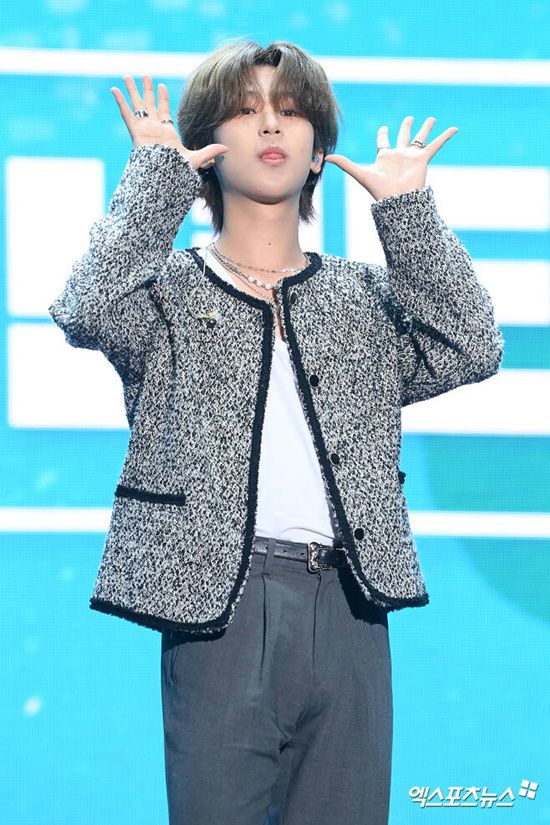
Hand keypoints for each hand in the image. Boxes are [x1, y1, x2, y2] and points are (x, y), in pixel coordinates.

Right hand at [111, 74, 228, 171]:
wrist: (162, 177)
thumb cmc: (177, 171)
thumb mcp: (196, 158)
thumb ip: (210, 151)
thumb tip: (227, 148)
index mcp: (166, 132)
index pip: (163, 111)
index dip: (162, 98)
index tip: (161, 86)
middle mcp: (153, 128)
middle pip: (149, 104)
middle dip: (146, 90)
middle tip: (144, 75)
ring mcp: (143, 129)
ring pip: (137, 105)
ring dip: (132, 90)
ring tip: (126, 76)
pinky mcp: (135, 132)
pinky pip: (126, 114)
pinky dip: (120, 102)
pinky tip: (114, 89)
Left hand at [324, 116, 457, 200]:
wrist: (397, 200)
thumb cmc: (379, 189)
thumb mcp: (360, 173)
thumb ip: (345, 164)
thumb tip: (326, 157)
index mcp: (385, 157)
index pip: (384, 142)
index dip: (383, 135)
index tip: (384, 129)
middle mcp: (399, 155)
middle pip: (403, 137)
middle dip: (405, 127)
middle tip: (408, 118)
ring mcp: (412, 156)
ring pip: (420, 138)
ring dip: (425, 128)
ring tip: (431, 118)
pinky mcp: (423, 159)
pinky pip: (436, 145)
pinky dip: (445, 136)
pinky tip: (454, 129)